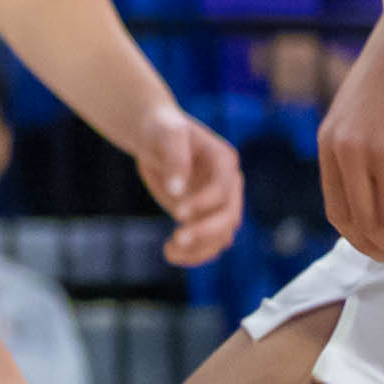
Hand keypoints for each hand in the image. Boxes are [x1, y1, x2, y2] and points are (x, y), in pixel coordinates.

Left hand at [131, 101, 243, 266]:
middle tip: (177, 239)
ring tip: (170, 252)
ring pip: (222, 236)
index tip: (177, 212)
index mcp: (224, 161)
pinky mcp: (205, 217)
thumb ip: (175, 158)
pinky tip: (170, 254)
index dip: (204, 203)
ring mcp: (218, 204)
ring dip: (200, 249)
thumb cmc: (162, 129)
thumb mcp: (166, 134)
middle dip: (205, 232)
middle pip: (228, 217)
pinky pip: (208, 242)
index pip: (223, 189)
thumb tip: (177, 190)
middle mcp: (228, 185)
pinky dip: (194, 253)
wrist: (155, 137)